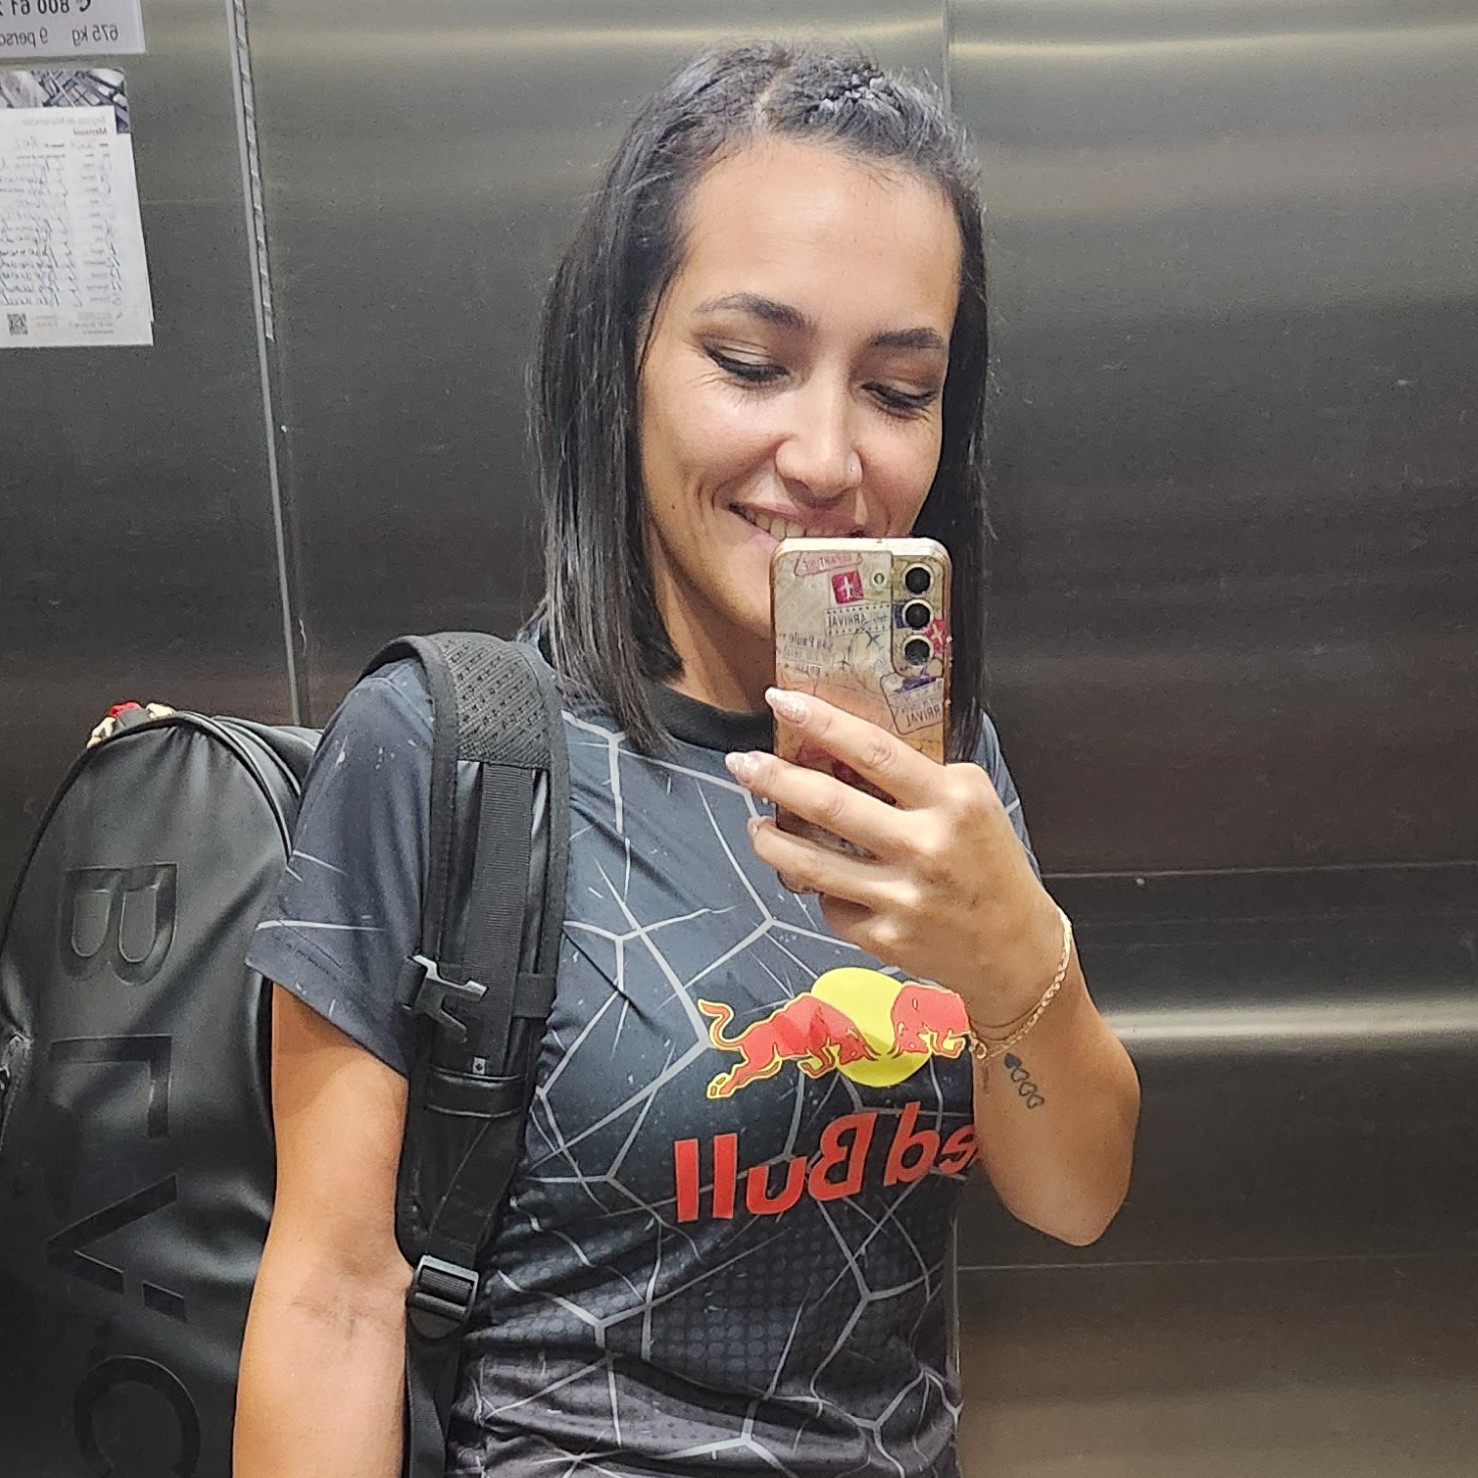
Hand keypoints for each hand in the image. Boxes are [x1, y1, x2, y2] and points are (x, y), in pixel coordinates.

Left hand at [726, 688, 1060, 1020]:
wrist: (1017, 950)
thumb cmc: (989, 865)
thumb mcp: (970, 804)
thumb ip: (915, 778)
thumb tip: (838, 751)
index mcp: (952, 800)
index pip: (875, 750)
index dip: (821, 722)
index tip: (780, 700)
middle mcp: (926, 846)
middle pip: (828, 804)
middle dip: (773, 779)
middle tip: (741, 763)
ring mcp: (903, 896)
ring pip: (810, 863)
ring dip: (770, 840)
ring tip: (756, 825)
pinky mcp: (885, 937)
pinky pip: (831, 904)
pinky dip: (819, 889)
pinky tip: (823, 881)